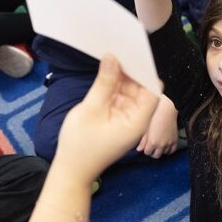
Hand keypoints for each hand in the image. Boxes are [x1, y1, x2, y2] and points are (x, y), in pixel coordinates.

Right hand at [57, 55, 159, 184]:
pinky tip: (103, 76)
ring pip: (129, 93)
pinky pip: (119, 99)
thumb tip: (112, 57)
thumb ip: (104, 82)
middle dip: (130, 72)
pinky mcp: (116, 120)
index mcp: (138, 121)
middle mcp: (136, 120)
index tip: (131, 54)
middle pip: (140, 90)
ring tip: (107, 59)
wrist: (70, 171)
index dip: (143, 72)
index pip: (150, 91)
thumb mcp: (92, 109)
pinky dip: (113, 88)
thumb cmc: (80, 144)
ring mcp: (126, 120)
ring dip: (119, 79)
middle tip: (116, 50)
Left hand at [136, 94, 178, 158]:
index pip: (147, 152)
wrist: (166, 110)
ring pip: (164, 153)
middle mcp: (161, 145)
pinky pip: (172, 150)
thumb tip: (139, 149)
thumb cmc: (154, 117)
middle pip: (155, 155)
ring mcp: (169, 143)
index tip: (146, 145)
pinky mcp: (175, 140)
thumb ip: (142, 141)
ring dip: (160, 150)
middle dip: (152, 151)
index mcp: (152, 142)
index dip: (146, 149)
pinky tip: (165, 146)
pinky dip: (168, 150)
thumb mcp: (145, 129)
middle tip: (151, 146)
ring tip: (158, 145)